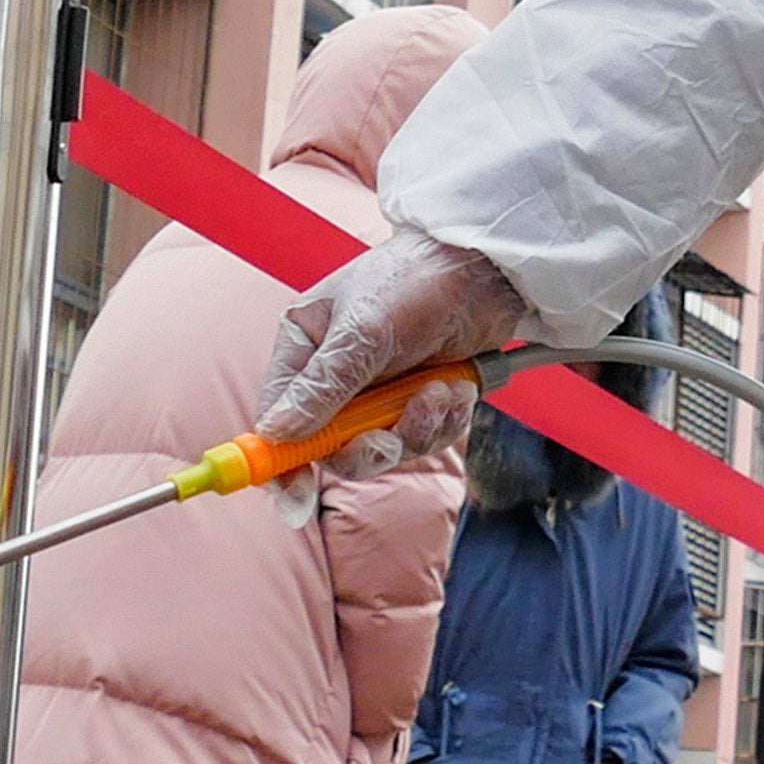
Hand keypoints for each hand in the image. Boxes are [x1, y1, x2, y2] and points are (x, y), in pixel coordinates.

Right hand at [260, 227, 529, 442]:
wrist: (487, 269)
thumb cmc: (414, 281)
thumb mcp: (362, 332)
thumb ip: (322, 386)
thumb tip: (276, 432)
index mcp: (305, 349)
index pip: (277, 418)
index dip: (280, 460)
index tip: (294, 494)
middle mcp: (336, 375)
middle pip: (333, 448)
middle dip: (368, 449)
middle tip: (389, 438)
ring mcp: (380, 391)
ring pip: (384, 449)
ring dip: (416, 430)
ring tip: (438, 391)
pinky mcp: (420, 399)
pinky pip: (424, 438)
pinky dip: (444, 421)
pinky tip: (457, 388)